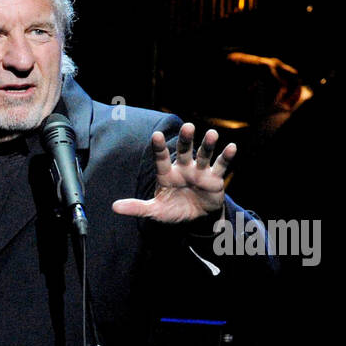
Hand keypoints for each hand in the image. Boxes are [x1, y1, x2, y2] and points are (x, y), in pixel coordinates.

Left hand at [111, 122, 234, 222]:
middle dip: (185, 140)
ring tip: (211, 134)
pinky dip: (226, 157)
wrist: (195, 219)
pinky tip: (231, 147)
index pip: (161, 159)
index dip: (158, 148)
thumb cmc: (172, 210)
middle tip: (187, 126)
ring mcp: (200, 171)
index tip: (155, 135)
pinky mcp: (215, 178)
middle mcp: (183, 168)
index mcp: (166, 174)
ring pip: (203, 155)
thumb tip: (114, 207)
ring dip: (207, 145)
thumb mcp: (154, 211)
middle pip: (184, 151)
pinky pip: (221, 166)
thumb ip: (136, 208)